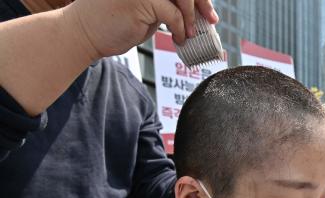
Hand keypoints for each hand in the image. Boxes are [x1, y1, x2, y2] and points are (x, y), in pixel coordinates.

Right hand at [68, 0, 217, 56]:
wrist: (84, 34)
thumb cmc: (115, 23)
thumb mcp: (146, 8)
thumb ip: (167, 3)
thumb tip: (198, 10)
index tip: (208, 10)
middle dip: (202, 2)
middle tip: (211, 19)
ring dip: (191, 17)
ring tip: (189, 32)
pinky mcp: (141, 0)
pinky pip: (173, 15)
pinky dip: (181, 29)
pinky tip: (179, 38)